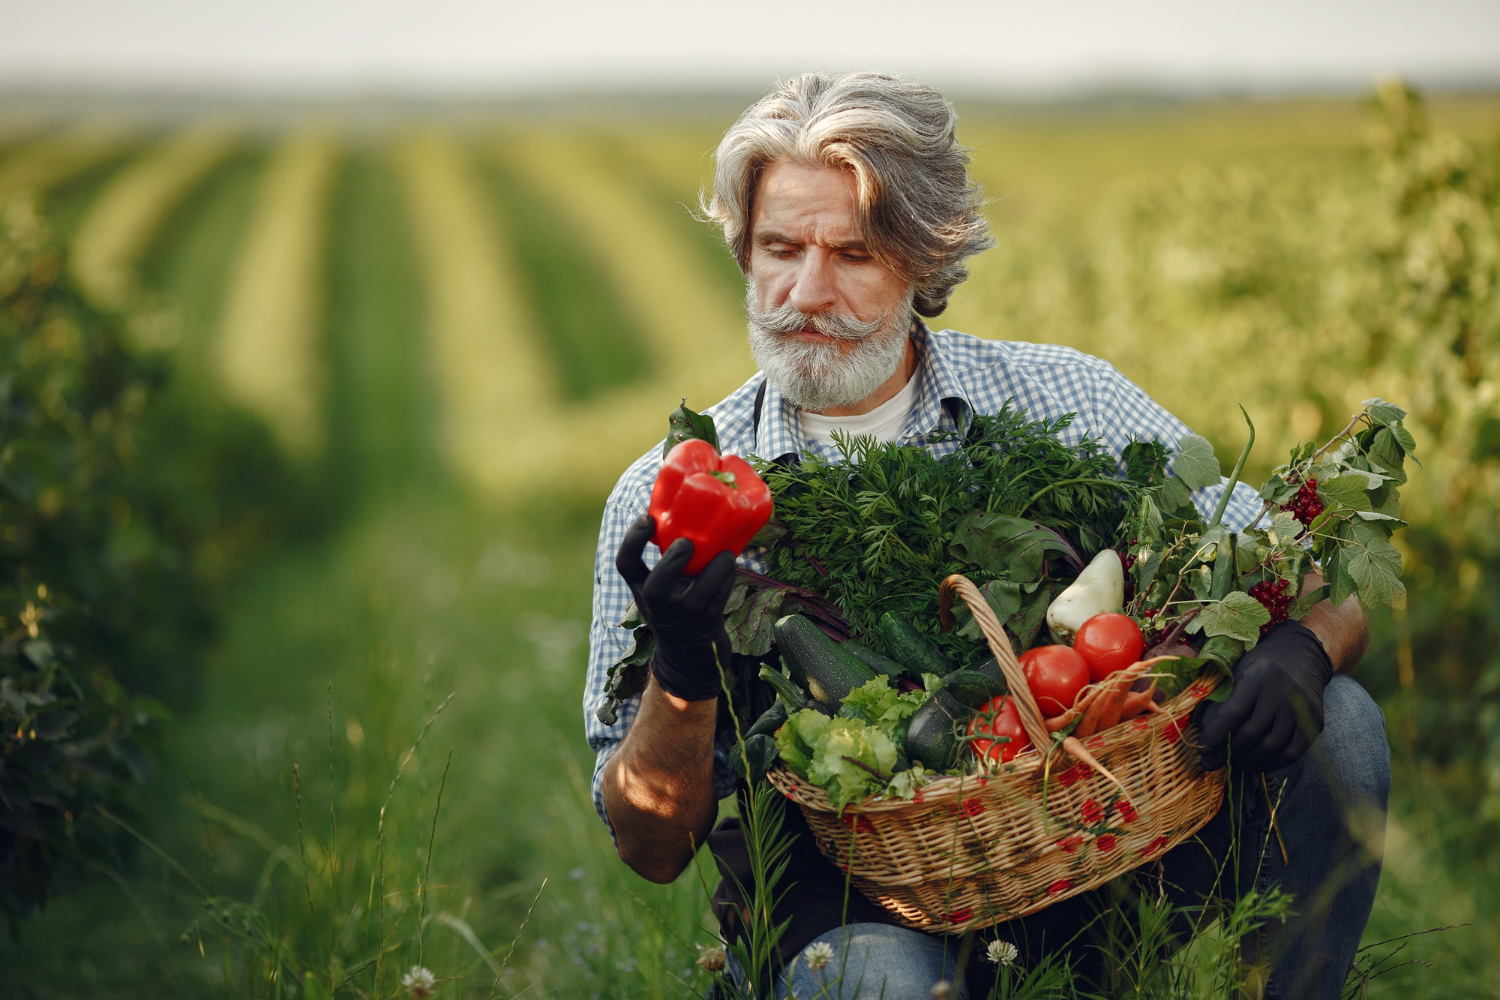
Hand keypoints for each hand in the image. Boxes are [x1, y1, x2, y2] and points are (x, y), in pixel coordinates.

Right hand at [616, 513, 737, 700]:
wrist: (688, 657)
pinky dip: (727, 578)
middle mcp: (658, 606)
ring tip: (725, 553)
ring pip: (698, 595)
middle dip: (673, 562)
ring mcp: (683, 618)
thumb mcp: (663, 588)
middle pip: (657, 588)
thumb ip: (669, 562)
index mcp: (642, 589)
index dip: (633, 539)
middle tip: (687, 543)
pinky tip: (730, 564)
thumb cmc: (677, 609)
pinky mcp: (707, 624)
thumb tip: (693, 515)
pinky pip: (720, 597)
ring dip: (715, 568)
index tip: (648, 518)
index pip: (625, 565)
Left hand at [1195, 620, 1333, 772]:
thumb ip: (1221, 699)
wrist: (1302, 654)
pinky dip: (1272, 763)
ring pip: (1272, 746)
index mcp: (1259, 675)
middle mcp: (1284, 692)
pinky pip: (1293, 752)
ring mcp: (1303, 708)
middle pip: (1252, 732)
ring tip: (1229, 765)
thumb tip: (1202, 731)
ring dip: (1247, 761)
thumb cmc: (1261, 664)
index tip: (1202, 748)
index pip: (1234, 712)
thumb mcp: (1237, 671)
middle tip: (1210, 762)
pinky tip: (1255, 764)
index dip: (1216, 734)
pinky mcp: (1316, 721)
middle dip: (1227, 753)